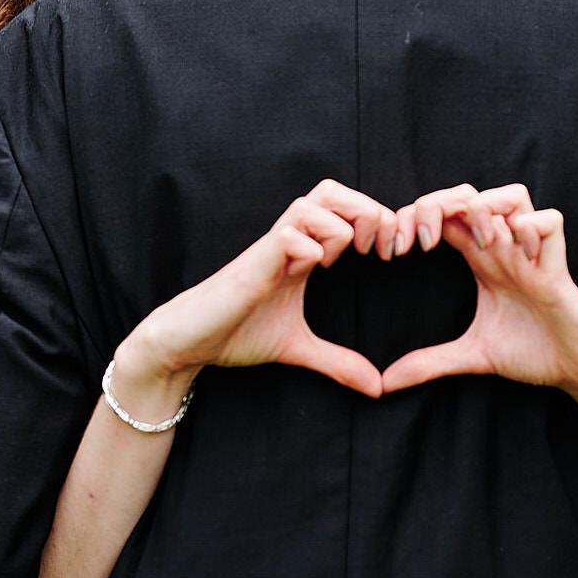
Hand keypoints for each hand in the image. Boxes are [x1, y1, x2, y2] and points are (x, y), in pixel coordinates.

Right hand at [120, 180, 394, 399]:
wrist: (189, 341)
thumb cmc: (237, 333)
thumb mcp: (298, 347)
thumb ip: (337, 361)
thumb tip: (377, 388)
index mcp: (304, 249)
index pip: (346, 205)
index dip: (376, 220)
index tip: (389, 255)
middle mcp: (290, 239)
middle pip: (334, 190)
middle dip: (366, 212)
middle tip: (375, 251)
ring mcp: (271, 247)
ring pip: (315, 203)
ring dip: (340, 228)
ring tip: (342, 262)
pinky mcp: (255, 262)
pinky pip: (290, 236)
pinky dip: (310, 249)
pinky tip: (311, 271)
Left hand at [383, 184, 577, 398]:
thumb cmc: (532, 353)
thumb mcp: (472, 356)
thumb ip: (430, 362)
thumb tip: (386, 383)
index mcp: (480, 259)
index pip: (442, 214)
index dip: (411, 218)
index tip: (394, 251)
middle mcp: (503, 247)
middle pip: (467, 194)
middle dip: (436, 206)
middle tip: (421, 243)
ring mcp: (531, 252)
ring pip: (511, 194)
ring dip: (486, 210)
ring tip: (476, 244)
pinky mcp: (558, 265)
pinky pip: (550, 220)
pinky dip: (531, 228)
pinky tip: (519, 256)